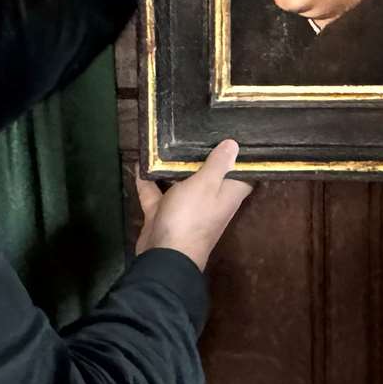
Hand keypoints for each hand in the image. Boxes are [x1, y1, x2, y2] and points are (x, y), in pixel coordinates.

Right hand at [133, 139, 252, 270]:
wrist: (163, 256)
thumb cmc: (191, 217)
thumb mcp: (207, 184)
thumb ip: (218, 164)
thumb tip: (234, 145)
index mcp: (227, 194)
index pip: (242, 174)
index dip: (241, 157)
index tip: (235, 135)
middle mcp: (209, 200)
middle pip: (210, 174)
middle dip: (203, 155)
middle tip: (195, 127)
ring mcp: (186, 208)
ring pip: (182, 182)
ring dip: (174, 166)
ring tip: (168, 136)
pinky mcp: (164, 213)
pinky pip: (156, 192)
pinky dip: (148, 179)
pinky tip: (140, 160)